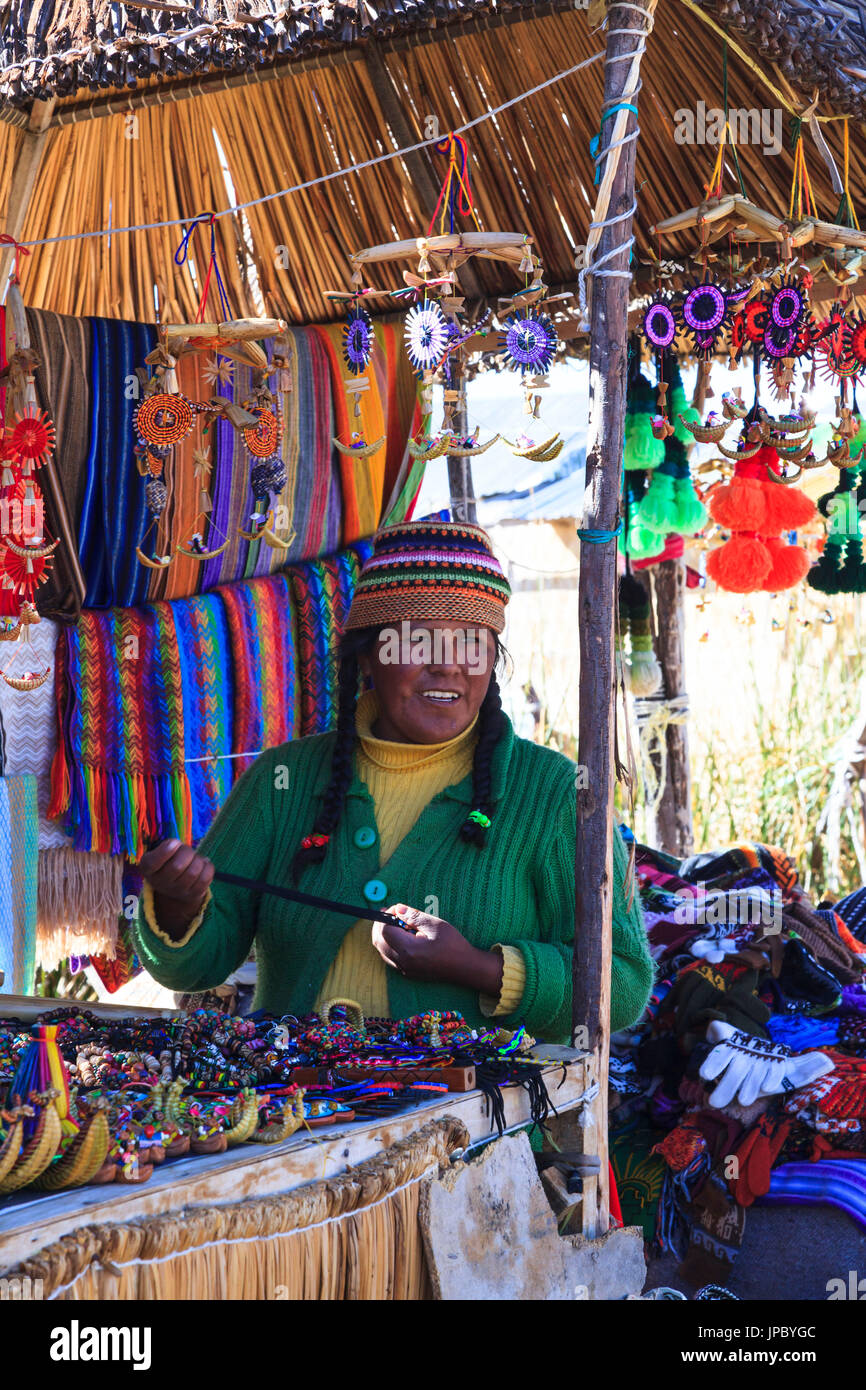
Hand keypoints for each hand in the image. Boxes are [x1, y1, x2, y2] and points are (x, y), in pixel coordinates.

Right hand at [138, 838, 214, 938]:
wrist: (175, 883)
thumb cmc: (168, 860)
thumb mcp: (161, 851)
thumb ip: (168, 846)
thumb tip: (176, 845)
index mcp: (147, 869)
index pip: (152, 863)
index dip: (165, 851)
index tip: (175, 843)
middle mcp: (159, 883)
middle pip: (177, 866)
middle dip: (186, 853)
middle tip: (187, 850)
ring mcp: (176, 891)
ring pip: (193, 873)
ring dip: (197, 860)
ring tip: (194, 859)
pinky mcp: (193, 895)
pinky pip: (205, 878)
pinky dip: (207, 867)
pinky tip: (202, 865)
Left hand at [372, 903, 502, 993]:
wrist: (465, 967)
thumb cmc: (453, 944)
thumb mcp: (435, 924)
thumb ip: (413, 916)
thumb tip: (397, 909)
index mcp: (408, 949)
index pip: (384, 930)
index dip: (386, 917)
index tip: (396, 909)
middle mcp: (402, 962)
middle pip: (378, 941)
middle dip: (380, 925)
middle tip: (389, 913)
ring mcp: (404, 969)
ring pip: (382, 951)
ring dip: (384, 935)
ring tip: (396, 923)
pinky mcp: (408, 973)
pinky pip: (390, 957)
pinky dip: (389, 945)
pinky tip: (402, 937)